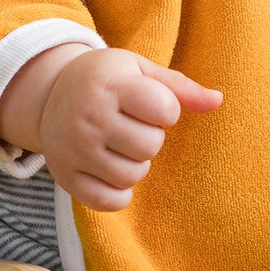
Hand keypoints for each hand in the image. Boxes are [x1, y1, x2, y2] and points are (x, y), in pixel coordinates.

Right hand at [35, 47, 222, 211]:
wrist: (51, 90)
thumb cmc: (108, 78)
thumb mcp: (140, 70)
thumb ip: (180, 87)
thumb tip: (218, 100)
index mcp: (112, 86)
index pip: (165, 109)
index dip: (167, 109)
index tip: (150, 102)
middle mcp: (90, 118)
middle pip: (149, 146)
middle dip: (151, 137)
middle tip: (134, 125)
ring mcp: (74, 150)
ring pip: (131, 176)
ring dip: (137, 163)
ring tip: (123, 144)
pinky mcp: (65, 177)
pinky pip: (108, 201)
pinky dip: (120, 192)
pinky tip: (113, 169)